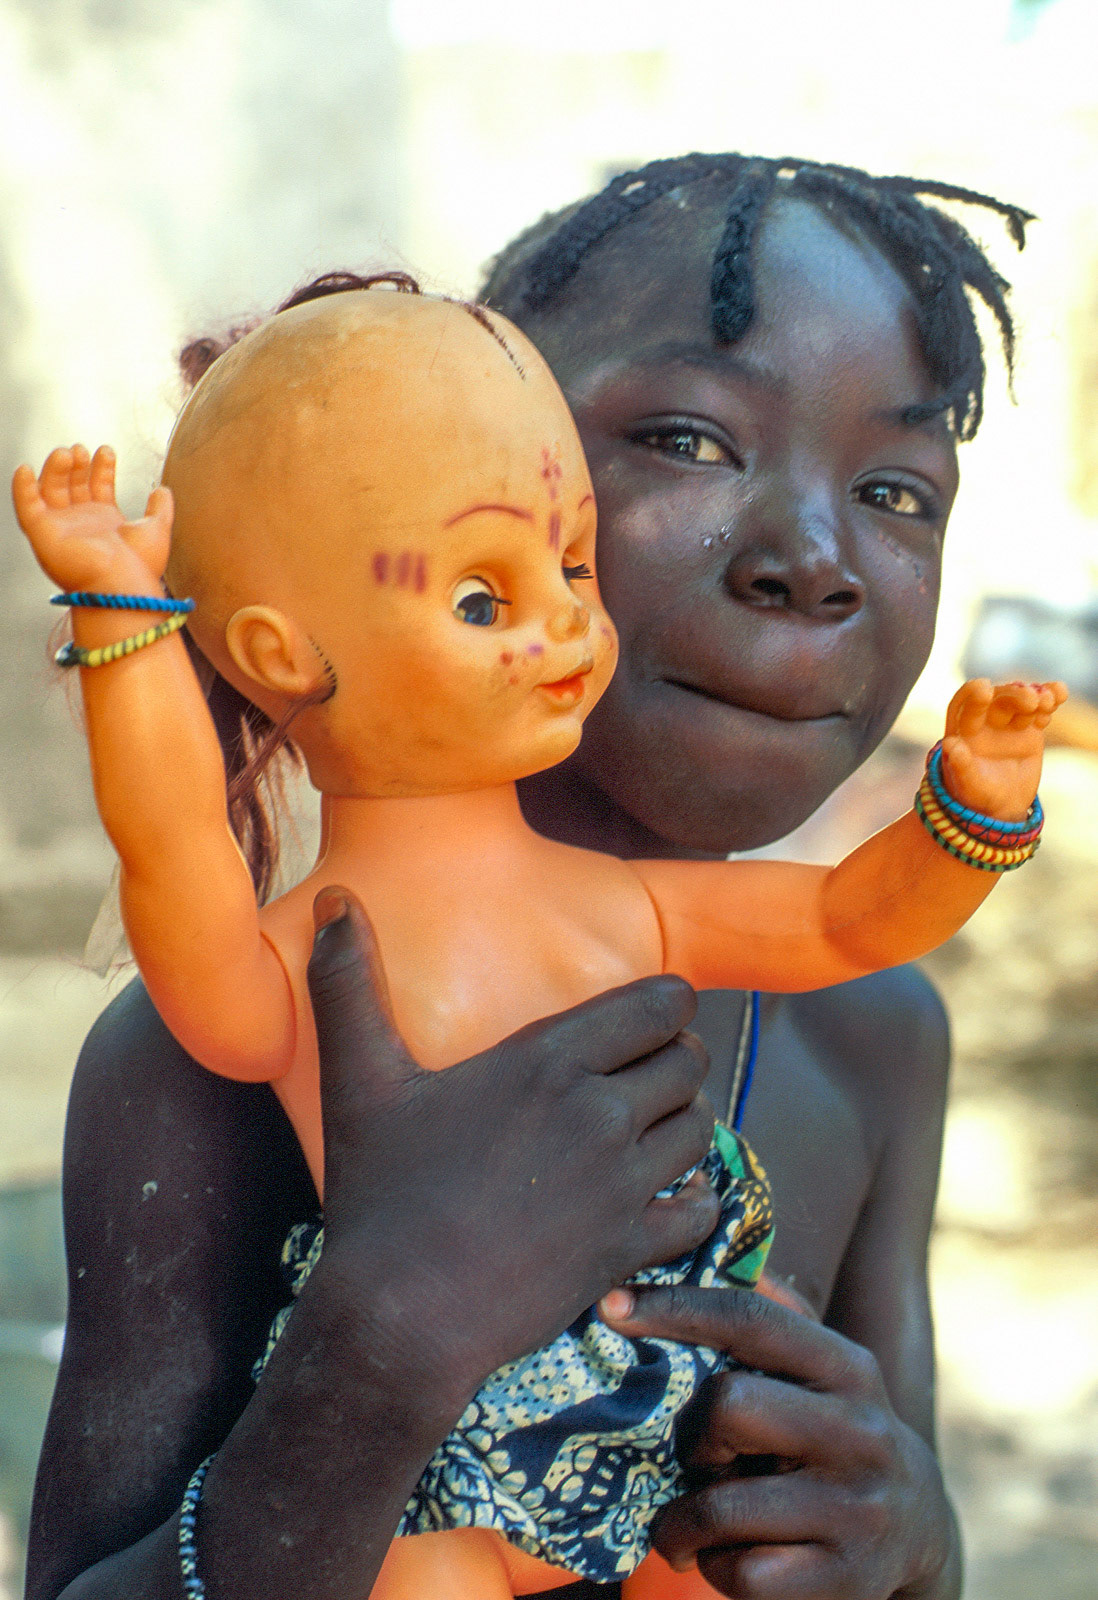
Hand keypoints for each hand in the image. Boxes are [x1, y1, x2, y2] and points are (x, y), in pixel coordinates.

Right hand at [12, 443, 171, 592]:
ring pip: (50, 490)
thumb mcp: (156, 529)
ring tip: (66, 452)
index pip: (97, 487)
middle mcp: (81, 525)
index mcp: (105, 523)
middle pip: (72, 485)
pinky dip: (22, 488)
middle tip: (81, 449)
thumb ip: (160, 509)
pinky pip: (26, 508)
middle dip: (76, 465)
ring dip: (55, 469)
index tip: (106, 450)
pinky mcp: (43, 535)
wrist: (122, 585)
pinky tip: (25, 469)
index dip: (101, 467)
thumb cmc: (140, 565)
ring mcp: (61, 529)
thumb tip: (163, 490)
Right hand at [301, 888, 720, 1402]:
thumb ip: (349, 983)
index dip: (666, 1005)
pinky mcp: (631, 1248)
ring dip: (683, 1124)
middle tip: (642, 1074)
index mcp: (548, 1059)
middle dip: (674, 1060)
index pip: (662, 1004)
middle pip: (689, 1060)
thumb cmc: (379, 1194)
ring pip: (701, 1129)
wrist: (400, 1317)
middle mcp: (599, 1112)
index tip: (648, 1017)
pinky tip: (658, 1198)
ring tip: (647, 1130)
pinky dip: (691, 1200)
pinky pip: (702, 1209)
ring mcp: (622, 1184)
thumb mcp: (359, 1079)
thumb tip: (339, 902)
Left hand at [602, 1286, 958, 1599]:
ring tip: (681, 1525)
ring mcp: (856, 1509)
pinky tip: (728, 1559)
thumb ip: (778, 1319)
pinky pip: (742, 1573)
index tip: (611, 1306)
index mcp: (847, 1367)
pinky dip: (717, 1569)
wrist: (921, 1529)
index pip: (751, 1319)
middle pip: (728, 1405)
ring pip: (722, 1506)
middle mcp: (860, 1431)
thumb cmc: (838, 1432)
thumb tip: (723, 1246)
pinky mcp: (845, 1578)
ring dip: (682, 1521)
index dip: (675, 1307)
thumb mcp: (827, 1371)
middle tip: (697, 1457)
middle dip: (694, 1436)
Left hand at [941, 677, 1066, 821]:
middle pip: (999, 700)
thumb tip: (950, 744)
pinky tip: (1060, 694)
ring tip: (1048, 701)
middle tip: (1031, 700)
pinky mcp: (1030, 726)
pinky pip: (1041, 709)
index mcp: (964, 731)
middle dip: (1014, 696)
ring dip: (1036, 695)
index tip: (984, 689)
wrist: (1003, 805)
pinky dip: (1051, 698)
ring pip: (1021, 700)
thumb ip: (961, 765)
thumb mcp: (968, 785)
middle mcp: (985, 720)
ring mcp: (1009, 721)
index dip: (973, 696)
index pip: (966, 706)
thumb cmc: (978, 795)